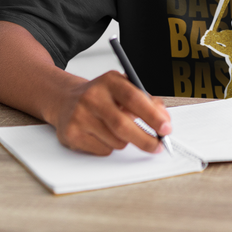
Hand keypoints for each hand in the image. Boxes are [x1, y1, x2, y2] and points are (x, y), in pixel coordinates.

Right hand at [51, 71, 171, 155]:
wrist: (65, 100)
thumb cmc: (102, 97)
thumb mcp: (123, 89)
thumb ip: (147, 101)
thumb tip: (164, 120)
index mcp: (109, 81)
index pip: (134, 98)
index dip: (152, 115)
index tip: (166, 128)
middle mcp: (92, 96)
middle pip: (123, 125)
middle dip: (145, 139)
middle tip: (158, 145)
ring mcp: (80, 115)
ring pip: (116, 141)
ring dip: (125, 141)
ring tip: (117, 130)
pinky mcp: (72, 134)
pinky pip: (103, 150)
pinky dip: (110, 147)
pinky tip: (102, 135)